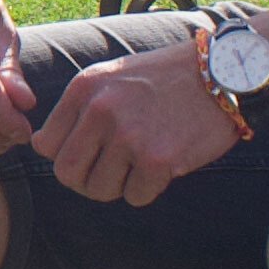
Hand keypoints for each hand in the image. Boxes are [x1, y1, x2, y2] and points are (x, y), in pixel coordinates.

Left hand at [26, 36, 244, 206]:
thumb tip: (45, 147)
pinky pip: (136, 197)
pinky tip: (163, 167)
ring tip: (138, 167)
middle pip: (67, 174)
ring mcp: (129, 136)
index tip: (88, 155)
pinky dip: (148, 190)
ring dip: (119, 187)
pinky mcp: (158, 159)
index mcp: (84, 89)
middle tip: (109, 174)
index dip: (65, 157)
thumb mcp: (113, 77)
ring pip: (100, 190)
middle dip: (86, 181)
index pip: (46, 145)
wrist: (223, 71)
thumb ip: (80, 108)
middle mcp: (101, 111)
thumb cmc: (166, 78)